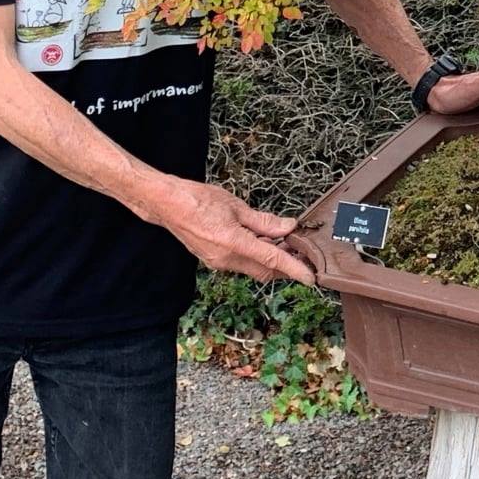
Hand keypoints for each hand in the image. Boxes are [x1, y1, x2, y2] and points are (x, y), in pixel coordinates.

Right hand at [159, 180, 314, 284]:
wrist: (167, 205)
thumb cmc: (198, 200)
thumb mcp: (237, 206)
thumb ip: (264, 221)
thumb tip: (287, 227)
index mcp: (234, 244)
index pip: (272, 261)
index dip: (295, 270)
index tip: (311, 278)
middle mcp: (226, 260)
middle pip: (264, 270)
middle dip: (285, 266)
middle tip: (301, 253)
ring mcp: (218, 263)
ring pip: (253, 268)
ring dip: (270, 260)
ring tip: (284, 243)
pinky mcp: (213, 261)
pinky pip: (241, 263)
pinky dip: (255, 256)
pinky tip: (262, 242)